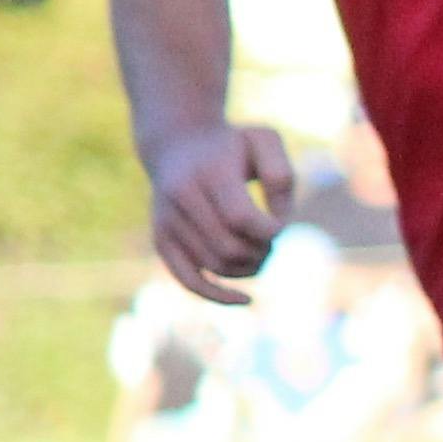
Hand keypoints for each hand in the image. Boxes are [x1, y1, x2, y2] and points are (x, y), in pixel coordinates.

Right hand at [143, 119, 298, 303]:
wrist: (177, 143)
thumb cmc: (232, 144)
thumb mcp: (265, 141)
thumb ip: (281, 176)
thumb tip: (278, 227)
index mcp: (208, 173)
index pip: (242, 218)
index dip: (270, 230)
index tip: (279, 222)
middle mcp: (181, 199)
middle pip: (230, 248)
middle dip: (262, 251)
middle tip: (271, 239)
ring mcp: (166, 221)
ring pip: (216, 266)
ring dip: (249, 267)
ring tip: (260, 249)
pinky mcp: (161, 240)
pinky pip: (188, 280)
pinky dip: (217, 295)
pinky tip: (246, 300)